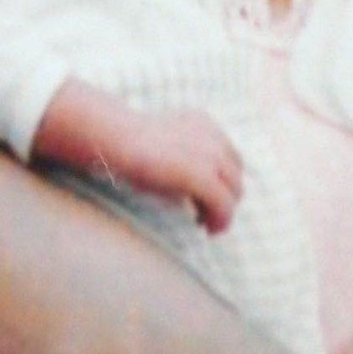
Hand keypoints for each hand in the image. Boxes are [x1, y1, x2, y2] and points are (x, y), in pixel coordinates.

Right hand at [34, 80, 243, 232]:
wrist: (117, 139)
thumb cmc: (130, 146)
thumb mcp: (165, 147)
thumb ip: (184, 158)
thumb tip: (194, 190)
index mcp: (204, 124)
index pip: (229, 157)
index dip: (223, 180)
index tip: (207, 198)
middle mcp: (213, 137)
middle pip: (235, 175)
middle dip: (226, 198)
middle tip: (207, 216)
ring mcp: (211, 155)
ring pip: (234, 191)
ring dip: (224, 211)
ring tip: (208, 226)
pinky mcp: (203, 175)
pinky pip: (223, 204)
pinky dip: (221, 220)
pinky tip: (209, 229)